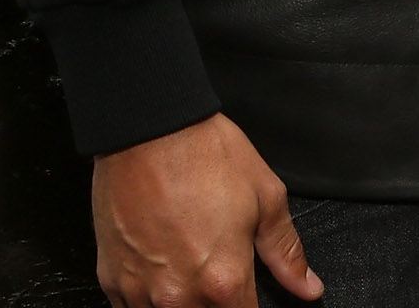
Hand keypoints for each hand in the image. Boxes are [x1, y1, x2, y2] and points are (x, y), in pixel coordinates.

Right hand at [91, 113, 321, 307]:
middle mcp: (179, 297)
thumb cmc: (205, 155)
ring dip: (181, 304)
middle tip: (218, 275)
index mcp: (224, 281)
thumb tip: (308, 287)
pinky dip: (146, 300)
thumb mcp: (266, 197)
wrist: (148, 128)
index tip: (247, 298)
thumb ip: (286, 252)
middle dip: (218, 306)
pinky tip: (159, 273)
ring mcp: (140, 291)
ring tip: (188, 271)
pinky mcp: (110, 279)